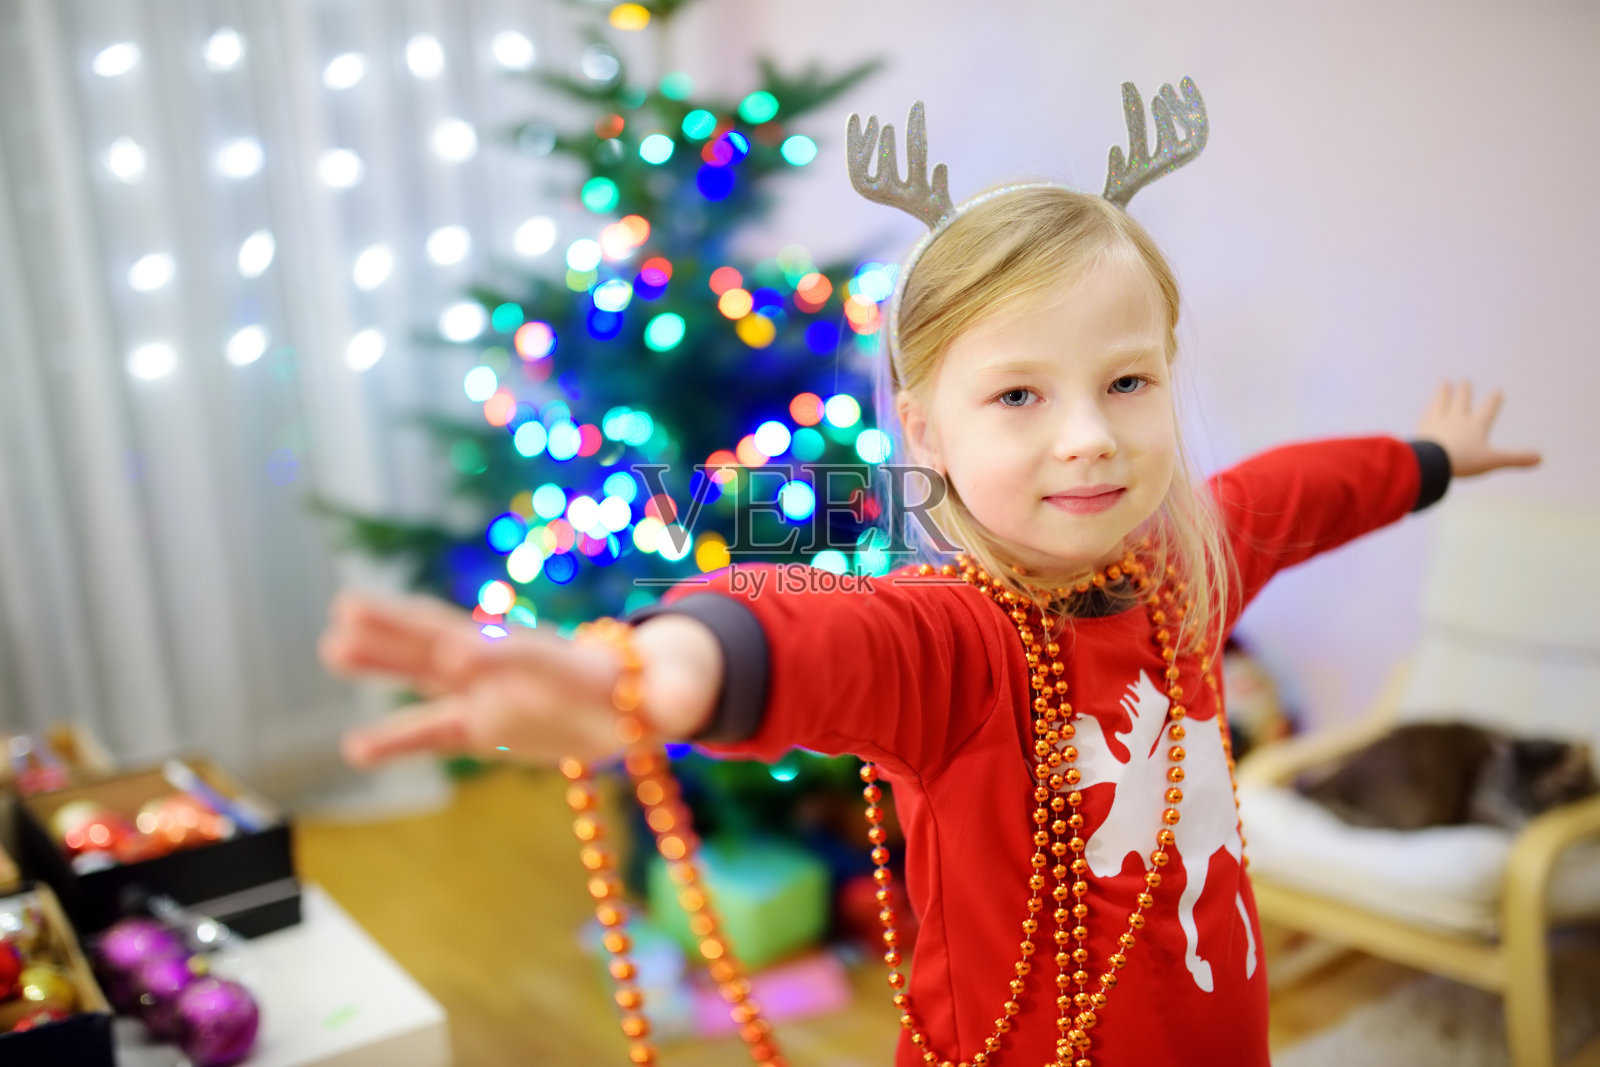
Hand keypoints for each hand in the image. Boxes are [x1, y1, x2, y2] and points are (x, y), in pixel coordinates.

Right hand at [320, 593, 721, 768]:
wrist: (633, 699)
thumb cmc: (652, 692)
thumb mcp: (668, 698)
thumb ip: (672, 701)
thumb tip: (683, 711)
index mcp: (560, 660)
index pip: (522, 652)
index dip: (496, 653)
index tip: (461, 651)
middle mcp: (513, 669)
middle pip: (451, 642)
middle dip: (404, 627)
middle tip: (348, 607)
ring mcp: (490, 694)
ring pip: (427, 675)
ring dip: (382, 661)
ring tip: (330, 645)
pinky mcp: (483, 727)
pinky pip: (432, 733)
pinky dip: (395, 740)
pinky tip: (352, 750)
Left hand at [1413, 381, 1541, 477]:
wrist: (1432, 461)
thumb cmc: (1463, 461)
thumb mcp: (1492, 461)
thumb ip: (1515, 459)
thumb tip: (1541, 458)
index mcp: (1475, 425)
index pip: (1487, 410)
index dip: (1493, 401)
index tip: (1497, 392)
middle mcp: (1456, 419)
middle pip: (1461, 402)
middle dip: (1465, 392)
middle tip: (1465, 382)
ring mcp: (1438, 421)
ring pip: (1441, 402)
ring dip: (1444, 393)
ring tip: (1444, 384)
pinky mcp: (1422, 428)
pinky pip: (1426, 414)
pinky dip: (1428, 409)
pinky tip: (1427, 407)